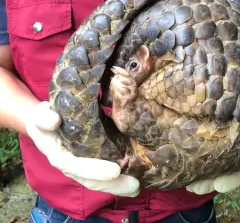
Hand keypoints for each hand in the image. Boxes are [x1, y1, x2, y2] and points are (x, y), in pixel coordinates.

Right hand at [24, 101, 139, 196]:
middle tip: (134, 185)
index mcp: (59, 155)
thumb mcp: (40, 114)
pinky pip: (103, 174)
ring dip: (118, 186)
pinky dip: (117, 179)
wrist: (46, 122)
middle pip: (91, 180)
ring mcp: (81, 166)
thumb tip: (54, 121)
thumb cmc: (44, 117)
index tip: (115, 171)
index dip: (94, 170)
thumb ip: (43, 117)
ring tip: (136, 187)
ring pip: (98, 181)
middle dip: (112, 185)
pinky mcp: (90, 162)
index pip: (76, 166)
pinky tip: (133, 178)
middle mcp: (71, 165)